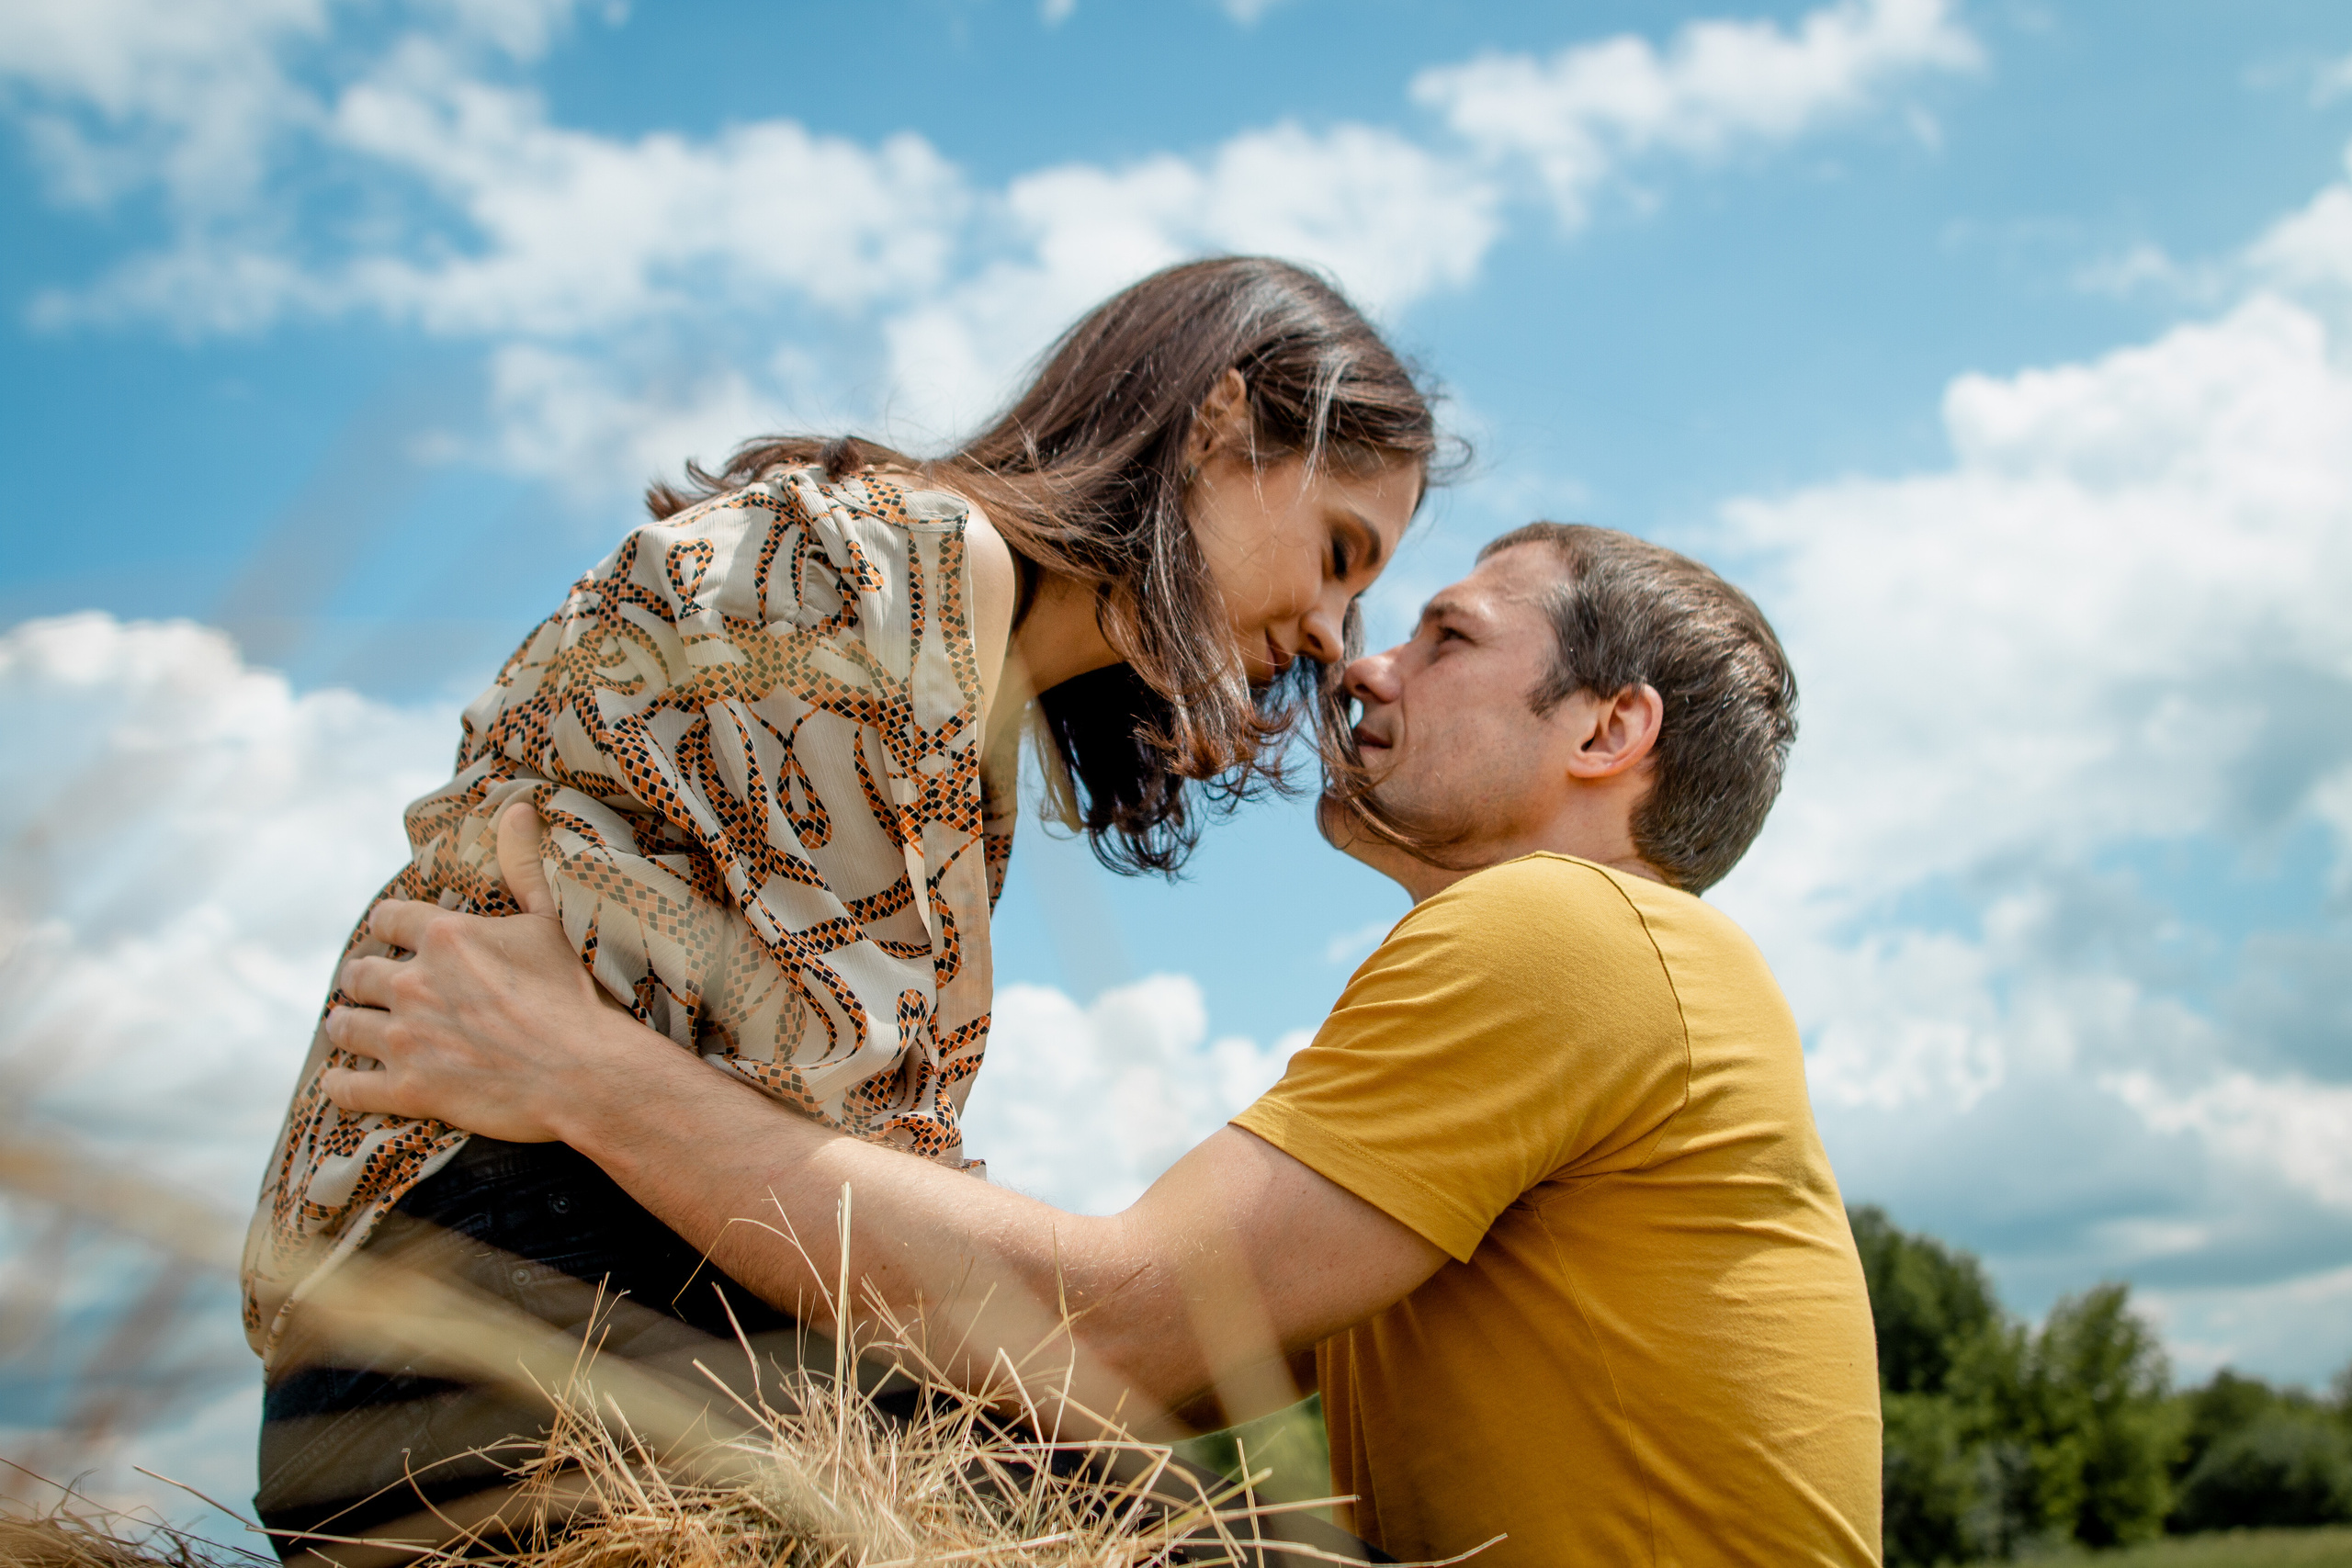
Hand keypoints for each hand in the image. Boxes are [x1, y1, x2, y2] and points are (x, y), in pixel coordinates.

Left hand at [321, 802, 621, 1141]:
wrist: (587, 1071)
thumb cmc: (575, 995)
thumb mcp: (550, 922)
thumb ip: (523, 865)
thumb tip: (519, 808)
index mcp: (445, 936)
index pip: (389, 918)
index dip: (388, 925)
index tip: (391, 934)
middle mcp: (413, 983)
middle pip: (359, 972)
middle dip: (361, 977)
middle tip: (367, 986)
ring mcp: (406, 1038)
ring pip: (345, 1026)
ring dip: (345, 1025)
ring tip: (348, 1027)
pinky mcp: (407, 1090)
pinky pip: (348, 1087)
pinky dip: (341, 1083)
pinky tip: (342, 1081)